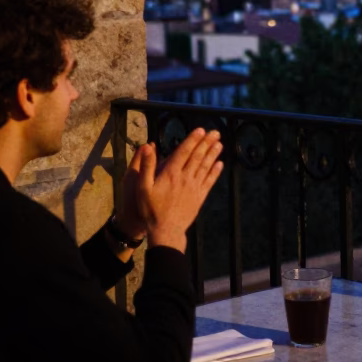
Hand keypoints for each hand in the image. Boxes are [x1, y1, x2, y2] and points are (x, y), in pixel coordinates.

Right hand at [116, 128, 222, 252]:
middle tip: (215, 132)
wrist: (166, 231)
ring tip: (220, 143)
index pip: (184, 152)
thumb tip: (148, 146)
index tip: (200, 130)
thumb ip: (146, 166)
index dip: (192, 140)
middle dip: (206, 143)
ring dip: (213, 154)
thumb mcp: (142, 187)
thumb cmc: (151, 210)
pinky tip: (220, 164)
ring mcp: (194, 187)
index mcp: (171, 174)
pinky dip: (215, 172)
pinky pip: (209, 181)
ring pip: (205, 167)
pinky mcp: (199, 197)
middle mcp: (185, 178)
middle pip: (197, 157)